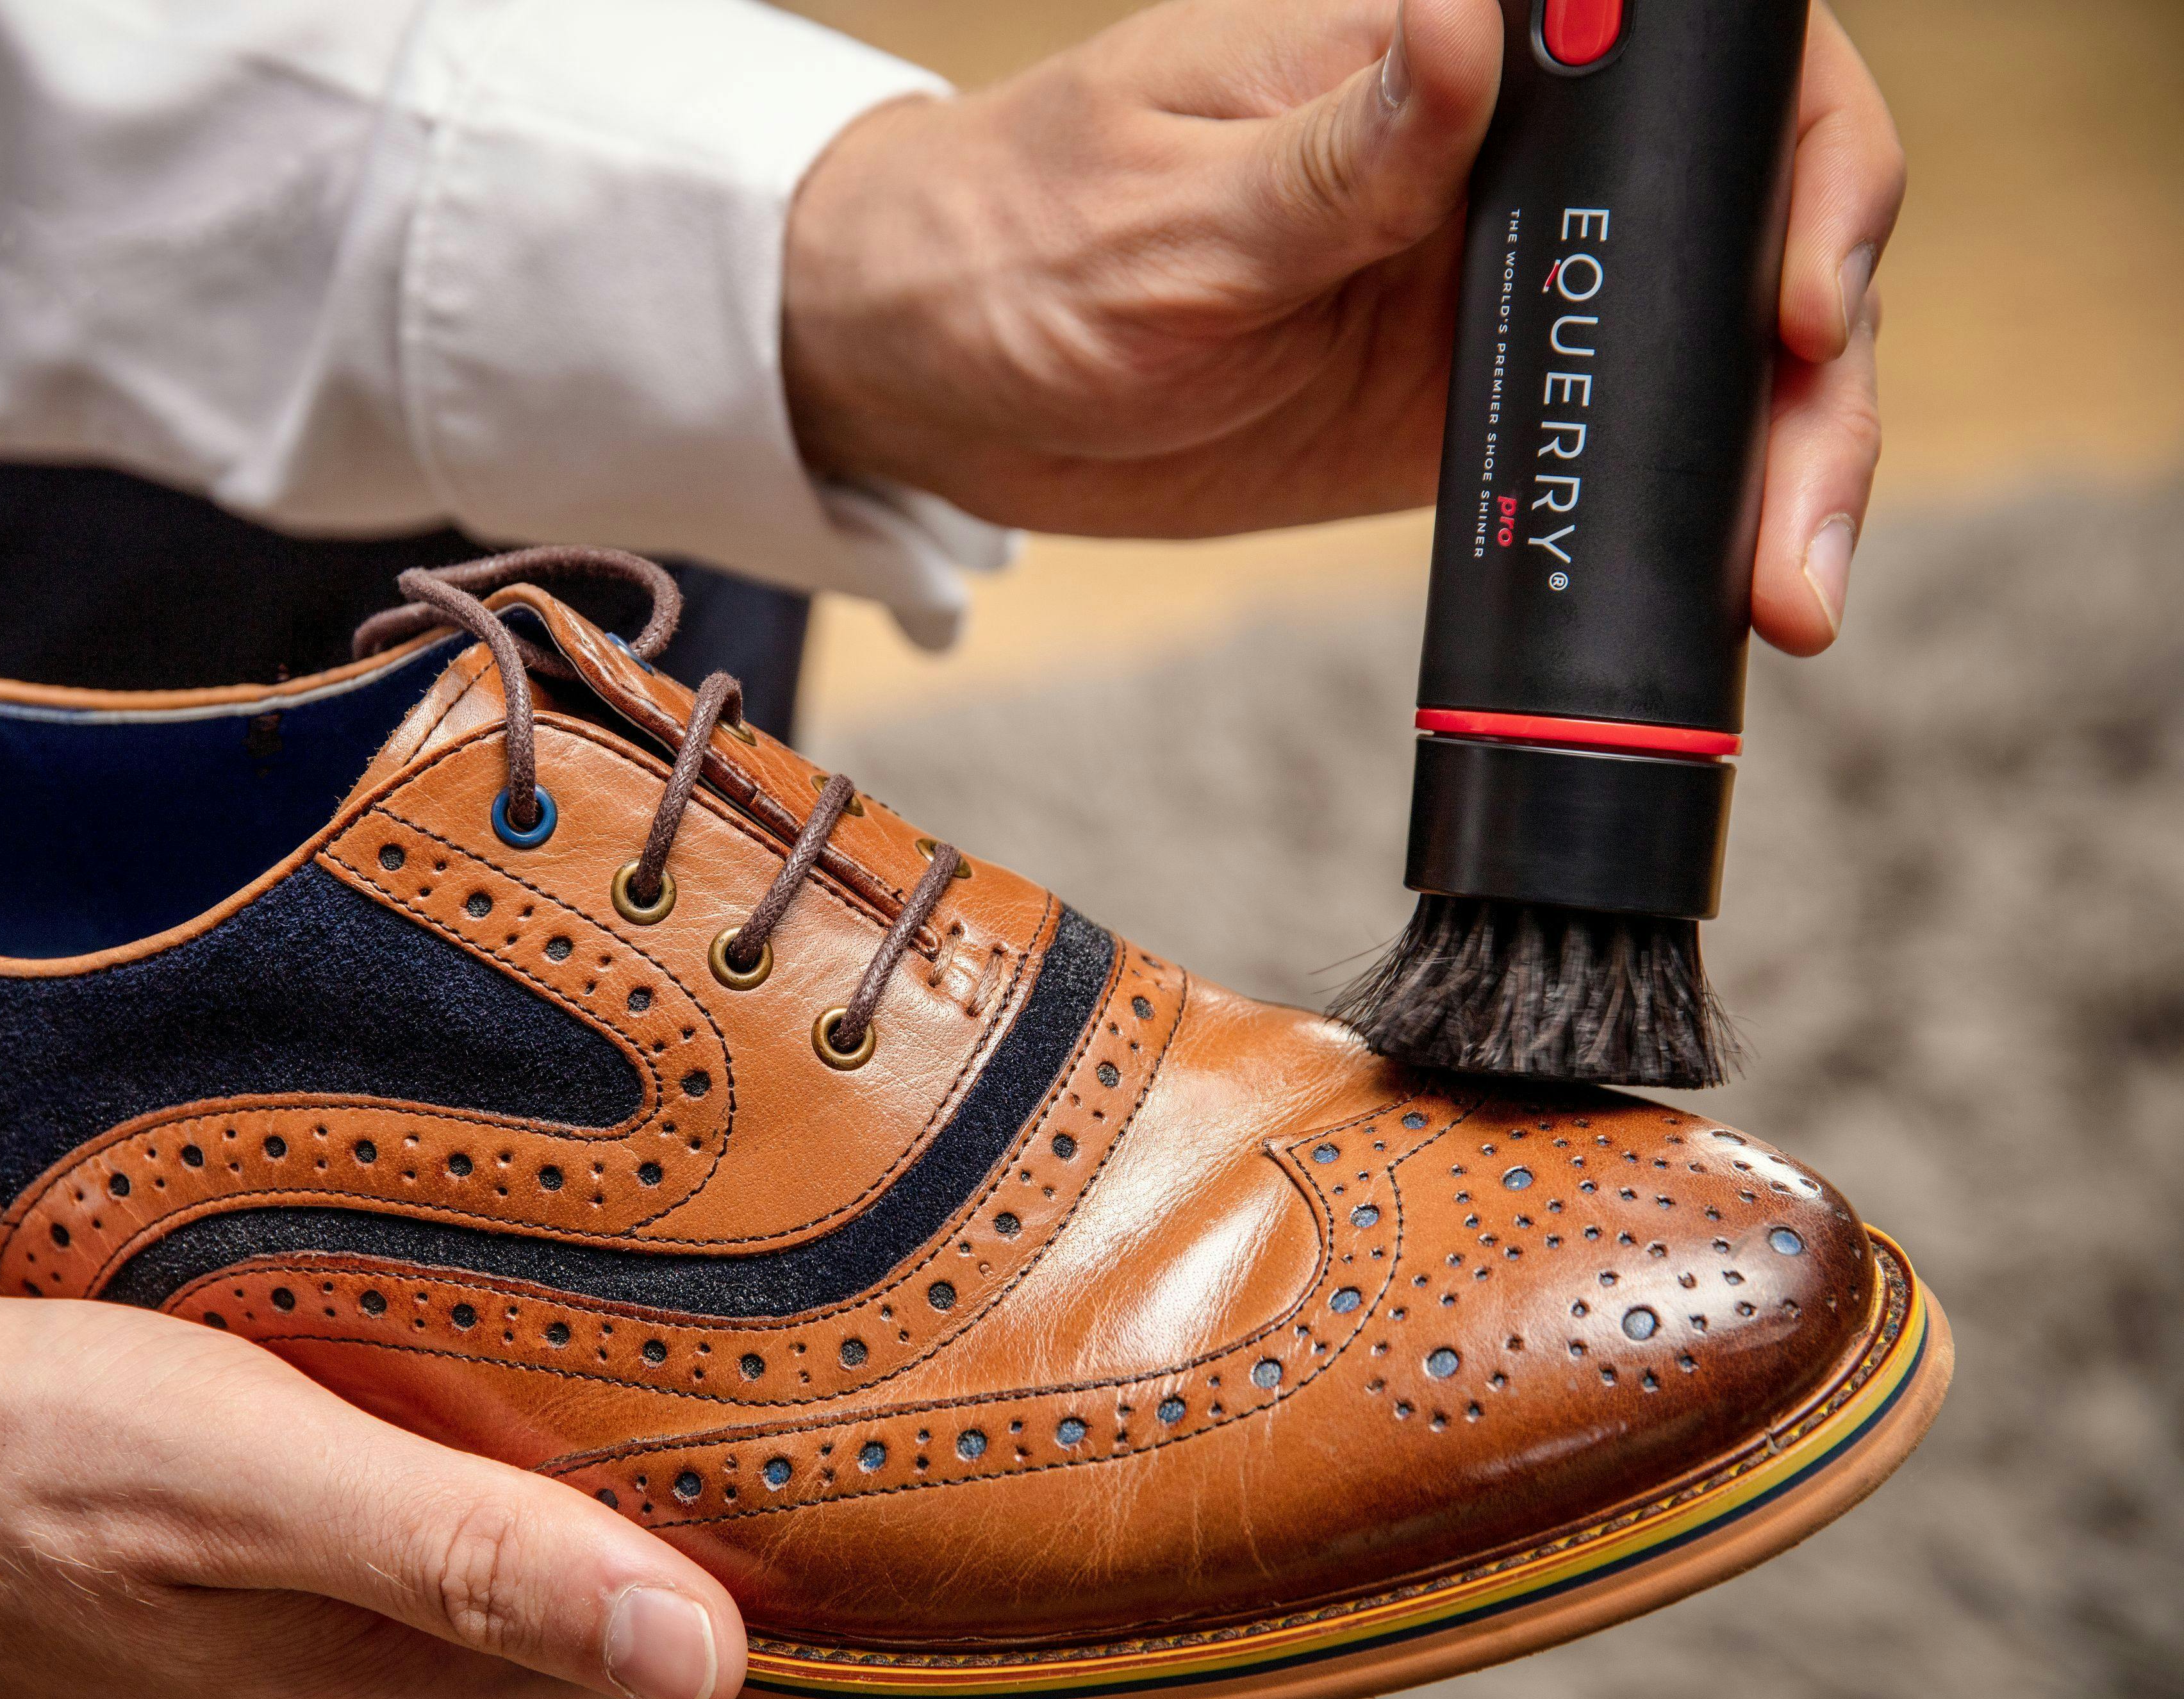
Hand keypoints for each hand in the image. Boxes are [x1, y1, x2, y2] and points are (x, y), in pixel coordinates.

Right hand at [0, 1297, 744, 1698]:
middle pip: (556, 1582)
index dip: (682, 1480)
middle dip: (582, 1452)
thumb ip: (470, 1561)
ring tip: (458, 1308)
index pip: (642, 1612)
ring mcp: (275, 1693)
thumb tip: (703, 1657)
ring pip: (454, 1556)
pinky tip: (341, 1371)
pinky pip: (357, 1551)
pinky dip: (374, 1458)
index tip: (706, 1348)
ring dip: (470, 1442)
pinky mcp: (208, 1643)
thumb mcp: (240, 1477)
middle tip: (580, 1288)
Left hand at [784, 0, 1901, 653]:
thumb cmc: (1017, 242)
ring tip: (1788, 594)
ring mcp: (1500, 284)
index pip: (1685, 59)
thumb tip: (1468, 29)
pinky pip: (1617, 450)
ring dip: (1774, 462)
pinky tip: (1723, 594)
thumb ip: (1339, 151)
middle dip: (1814, 354)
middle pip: (1741, 214)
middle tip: (1802, 514)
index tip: (1785, 293)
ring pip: (1705, 347)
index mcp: (1443, 45)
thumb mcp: (1169, 208)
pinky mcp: (1472, 405)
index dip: (1788, 156)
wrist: (932, 370)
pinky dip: (1681, 520)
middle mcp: (1505, 152)